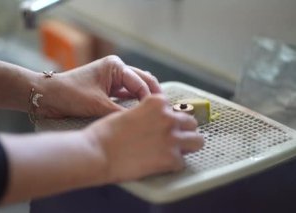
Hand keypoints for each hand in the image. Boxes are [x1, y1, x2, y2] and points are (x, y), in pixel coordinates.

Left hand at [37, 55, 160, 117]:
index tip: (159, 114)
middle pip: (142, 82)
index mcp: (116, 66)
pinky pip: (125, 95)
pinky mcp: (107, 89)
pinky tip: (140, 113)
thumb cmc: (70, 94)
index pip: (141, 83)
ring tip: (155, 114)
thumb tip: (142, 123)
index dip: (150, 99)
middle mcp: (116, 69)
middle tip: (165, 113)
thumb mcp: (98, 105)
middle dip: (153, 96)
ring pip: (135, 89)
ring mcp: (111, 79)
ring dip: (144, 99)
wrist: (47, 96)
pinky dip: (133, 103)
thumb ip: (121, 113)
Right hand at [83, 95, 203, 182]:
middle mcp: (168, 117)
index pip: (176, 109)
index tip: (165, 127)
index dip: (170, 120)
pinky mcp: (170, 158)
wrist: (97, 152)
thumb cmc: (105, 133)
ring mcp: (172, 138)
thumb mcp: (128, 112)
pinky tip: (160, 165)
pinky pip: (182, 162)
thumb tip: (153, 123)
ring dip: (187, 146)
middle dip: (183, 131)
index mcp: (157, 103)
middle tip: (171, 140)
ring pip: (197, 141)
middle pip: (191, 123)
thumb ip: (146, 114)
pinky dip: (173, 165)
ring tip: (174, 152)